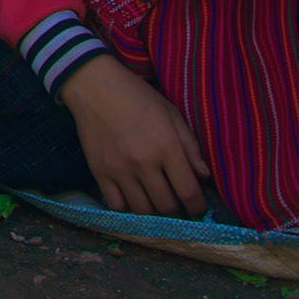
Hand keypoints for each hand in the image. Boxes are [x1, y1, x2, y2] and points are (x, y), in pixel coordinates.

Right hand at [59, 54, 211, 217]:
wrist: (93, 86)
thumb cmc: (137, 97)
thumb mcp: (171, 114)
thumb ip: (190, 147)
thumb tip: (204, 177)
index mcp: (166, 146)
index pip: (188, 192)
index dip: (198, 207)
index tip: (198, 208)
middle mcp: (143, 162)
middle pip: (167, 206)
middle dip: (178, 211)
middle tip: (179, 204)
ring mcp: (119, 169)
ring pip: (143, 211)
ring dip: (154, 212)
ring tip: (157, 202)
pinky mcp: (99, 172)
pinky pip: (117, 206)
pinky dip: (129, 208)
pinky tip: (134, 198)